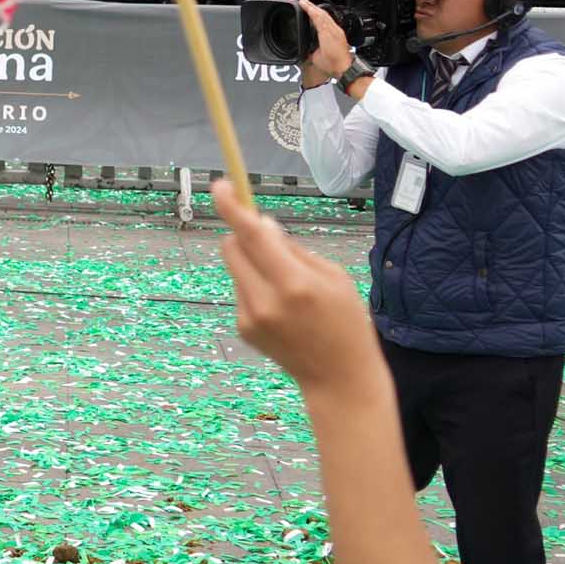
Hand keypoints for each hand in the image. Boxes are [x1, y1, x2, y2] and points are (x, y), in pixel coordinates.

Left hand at [213, 180, 383, 396]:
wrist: (338, 378)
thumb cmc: (345, 321)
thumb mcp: (333, 277)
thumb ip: (293, 249)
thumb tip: (261, 224)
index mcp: (294, 284)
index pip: (253, 236)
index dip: (232, 208)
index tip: (219, 186)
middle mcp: (266, 300)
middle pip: (233, 248)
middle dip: (242, 233)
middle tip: (263, 232)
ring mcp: (250, 317)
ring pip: (235, 268)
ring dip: (252, 262)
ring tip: (286, 283)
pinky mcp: (242, 328)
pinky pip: (241, 290)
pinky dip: (255, 286)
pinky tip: (281, 307)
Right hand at [297, 0, 351, 79]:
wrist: (345, 68)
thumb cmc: (333, 63)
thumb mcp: (315, 57)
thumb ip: (310, 47)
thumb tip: (307, 42)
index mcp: (326, 32)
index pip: (317, 15)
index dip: (308, 8)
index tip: (302, 2)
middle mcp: (333, 30)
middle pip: (322, 14)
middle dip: (312, 6)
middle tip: (304, 1)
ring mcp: (338, 32)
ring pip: (327, 17)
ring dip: (317, 11)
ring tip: (310, 8)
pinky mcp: (340, 35)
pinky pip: (330, 22)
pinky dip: (323, 18)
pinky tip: (320, 19)